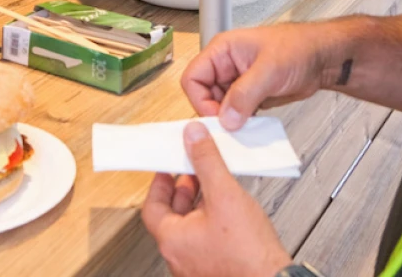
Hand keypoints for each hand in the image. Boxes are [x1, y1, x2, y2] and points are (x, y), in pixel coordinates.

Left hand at [142, 122, 291, 276]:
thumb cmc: (249, 254)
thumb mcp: (225, 195)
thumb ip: (207, 162)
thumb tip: (194, 137)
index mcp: (173, 241)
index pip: (152, 207)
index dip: (160, 183)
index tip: (168, 168)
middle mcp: (180, 258)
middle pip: (172, 218)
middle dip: (184, 191)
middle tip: (195, 172)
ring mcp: (197, 269)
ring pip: (191, 230)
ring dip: (200, 207)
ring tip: (217, 189)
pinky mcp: (216, 272)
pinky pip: (206, 243)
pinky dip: (212, 224)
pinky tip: (231, 214)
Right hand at [183, 24, 329, 130]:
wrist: (322, 59)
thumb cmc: (299, 47)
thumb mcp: (269, 69)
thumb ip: (245, 93)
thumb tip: (226, 118)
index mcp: (222, 51)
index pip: (193, 78)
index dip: (200, 99)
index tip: (217, 117)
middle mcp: (225, 66)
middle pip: (203, 96)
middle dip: (215, 114)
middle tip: (231, 127)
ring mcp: (237, 83)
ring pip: (218, 108)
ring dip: (229, 121)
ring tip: (244, 127)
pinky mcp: (249, 97)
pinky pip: (235, 114)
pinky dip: (240, 124)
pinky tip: (252, 127)